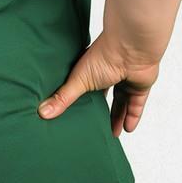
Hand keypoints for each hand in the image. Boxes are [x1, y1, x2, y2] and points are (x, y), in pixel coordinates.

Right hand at [37, 31, 160, 136]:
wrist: (131, 48)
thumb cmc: (104, 56)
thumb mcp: (79, 80)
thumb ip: (63, 98)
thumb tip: (42, 112)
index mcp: (91, 70)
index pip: (85, 88)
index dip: (82, 101)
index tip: (76, 114)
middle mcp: (108, 74)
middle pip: (104, 97)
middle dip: (101, 112)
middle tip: (95, 128)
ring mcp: (125, 80)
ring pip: (121, 102)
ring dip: (117, 117)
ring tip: (112, 134)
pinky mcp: (139, 86)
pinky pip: (136, 105)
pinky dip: (132, 116)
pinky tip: (127, 129)